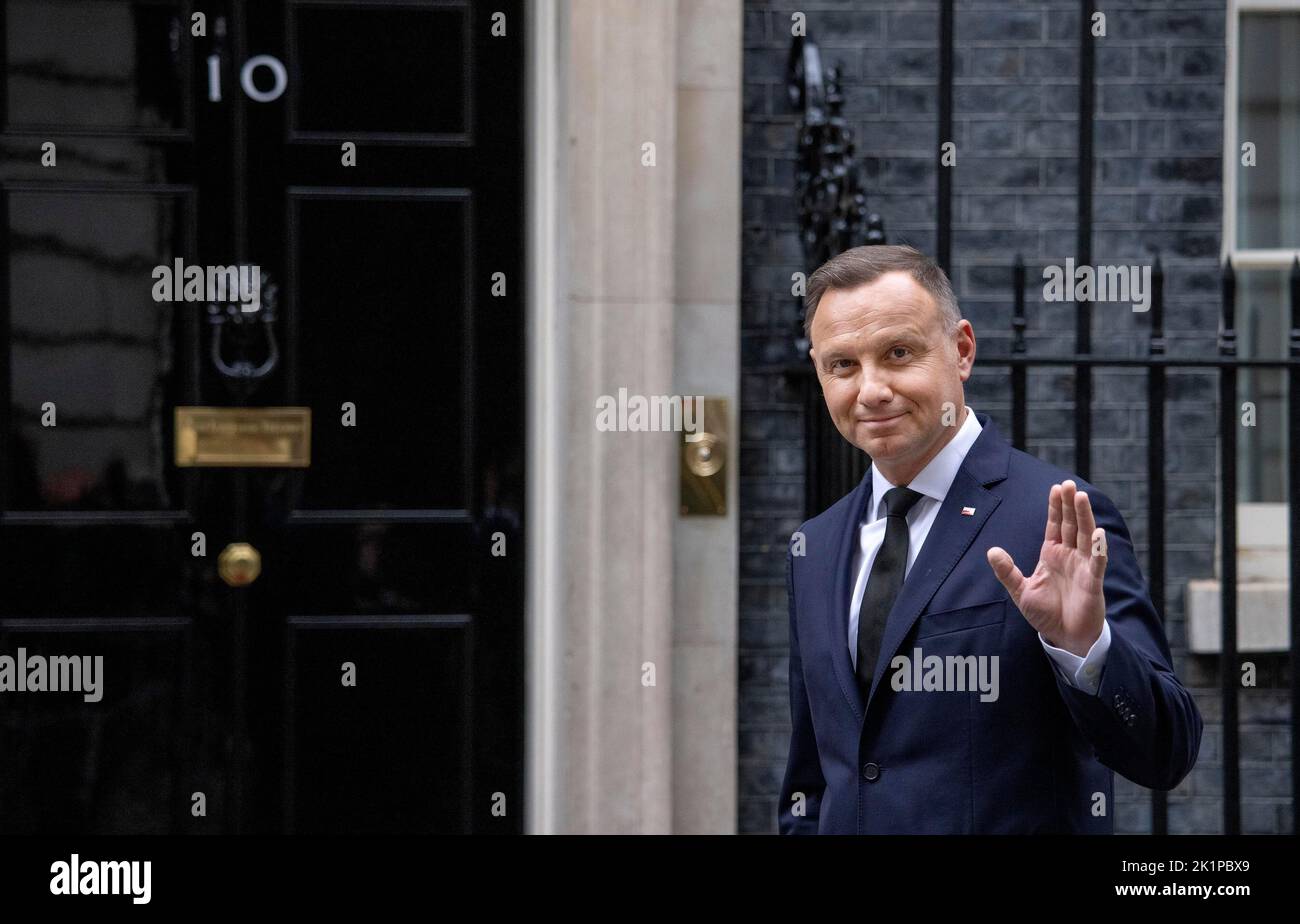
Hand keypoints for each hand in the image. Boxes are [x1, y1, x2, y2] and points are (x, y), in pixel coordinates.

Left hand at [985, 480, 1106, 657]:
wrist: (1065, 637)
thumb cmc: (1046, 613)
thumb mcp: (1020, 591)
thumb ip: (1007, 571)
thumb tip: (991, 551)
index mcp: (1052, 555)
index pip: (1055, 525)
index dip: (1056, 507)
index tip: (1055, 488)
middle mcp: (1070, 557)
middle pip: (1071, 525)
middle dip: (1070, 505)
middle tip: (1068, 484)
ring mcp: (1083, 568)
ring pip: (1085, 537)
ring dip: (1084, 518)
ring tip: (1081, 497)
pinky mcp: (1092, 583)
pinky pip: (1097, 564)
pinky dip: (1098, 549)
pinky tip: (1099, 534)